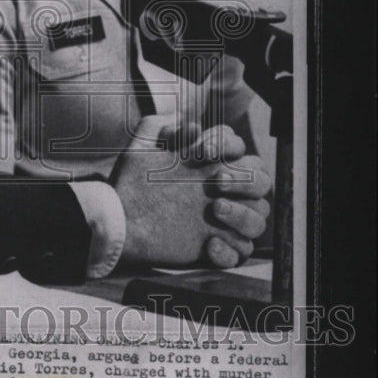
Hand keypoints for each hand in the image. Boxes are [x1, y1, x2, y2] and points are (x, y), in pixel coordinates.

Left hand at [112, 115, 270, 267]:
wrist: (116, 218)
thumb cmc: (130, 182)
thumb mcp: (140, 148)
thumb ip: (158, 125)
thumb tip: (190, 125)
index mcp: (210, 164)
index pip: (239, 148)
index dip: (227, 144)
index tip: (201, 150)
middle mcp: (222, 191)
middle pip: (261, 181)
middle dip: (245, 179)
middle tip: (217, 182)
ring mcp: (222, 221)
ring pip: (259, 218)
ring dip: (243, 213)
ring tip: (215, 209)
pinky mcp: (215, 249)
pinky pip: (242, 252)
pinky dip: (229, 250)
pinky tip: (208, 244)